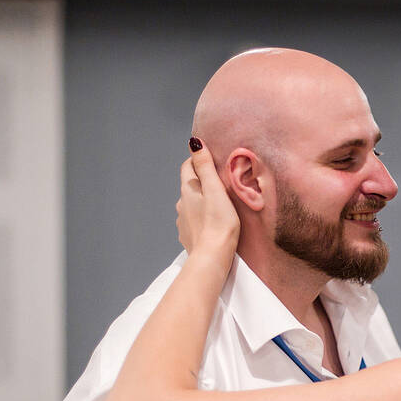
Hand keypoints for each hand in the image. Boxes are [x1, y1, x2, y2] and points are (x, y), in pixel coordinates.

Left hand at [178, 138, 238, 258]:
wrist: (212, 257)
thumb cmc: (218, 224)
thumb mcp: (215, 190)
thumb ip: (205, 167)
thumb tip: (194, 143)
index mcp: (187, 191)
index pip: (187, 167)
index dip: (198, 161)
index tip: (211, 161)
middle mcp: (181, 205)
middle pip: (189, 186)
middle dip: (202, 182)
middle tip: (220, 183)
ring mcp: (183, 222)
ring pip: (191, 205)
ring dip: (202, 202)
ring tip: (219, 205)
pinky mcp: (188, 236)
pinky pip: (194, 222)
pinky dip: (201, 218)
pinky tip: (212, 223)